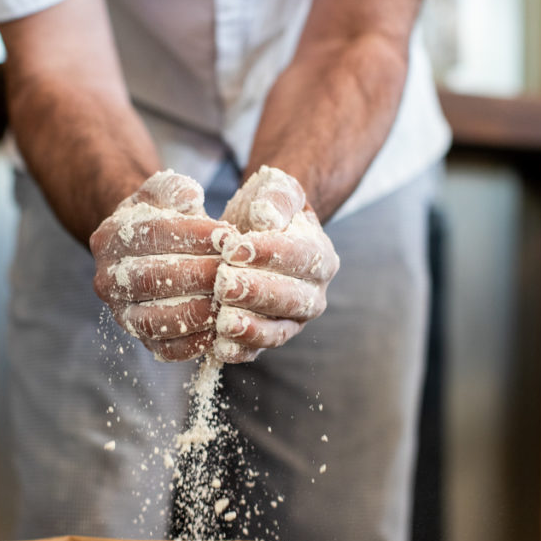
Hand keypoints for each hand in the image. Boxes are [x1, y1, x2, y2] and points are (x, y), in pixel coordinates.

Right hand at [90, 170, 234, 360]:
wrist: (149, 253)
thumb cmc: (163, 218)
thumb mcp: (163, 194)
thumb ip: (173, 189)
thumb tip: (189, 196)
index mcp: (108, 239)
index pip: (150, 235)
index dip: (191, 234)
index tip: (228, 233)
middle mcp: (106, 280)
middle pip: (152, 279)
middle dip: (198, 274)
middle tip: (233, 270)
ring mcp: (122, 315)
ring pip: (156, 320)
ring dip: (198, 311)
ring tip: (230, 300)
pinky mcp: (142, 340)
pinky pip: (166, 349)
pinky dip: (195, 343)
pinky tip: (222, 328)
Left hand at [213, 166, 338, 362]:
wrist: (253, 232)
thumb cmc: (265, 209)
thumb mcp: (275, 190)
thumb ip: (276, 197)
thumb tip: (267, 215)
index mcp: (321, 257)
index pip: (302, 257)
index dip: (269, 253)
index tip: (234, 248)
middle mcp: (312, 294)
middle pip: (292, 299)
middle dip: (257, 292)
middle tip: (223, 283)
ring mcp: (291, 320)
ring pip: (278, 330)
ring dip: (251, 328)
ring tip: (223, 320)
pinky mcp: (267, 337)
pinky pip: (257, 350)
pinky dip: (241, 351)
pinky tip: (220, 347)